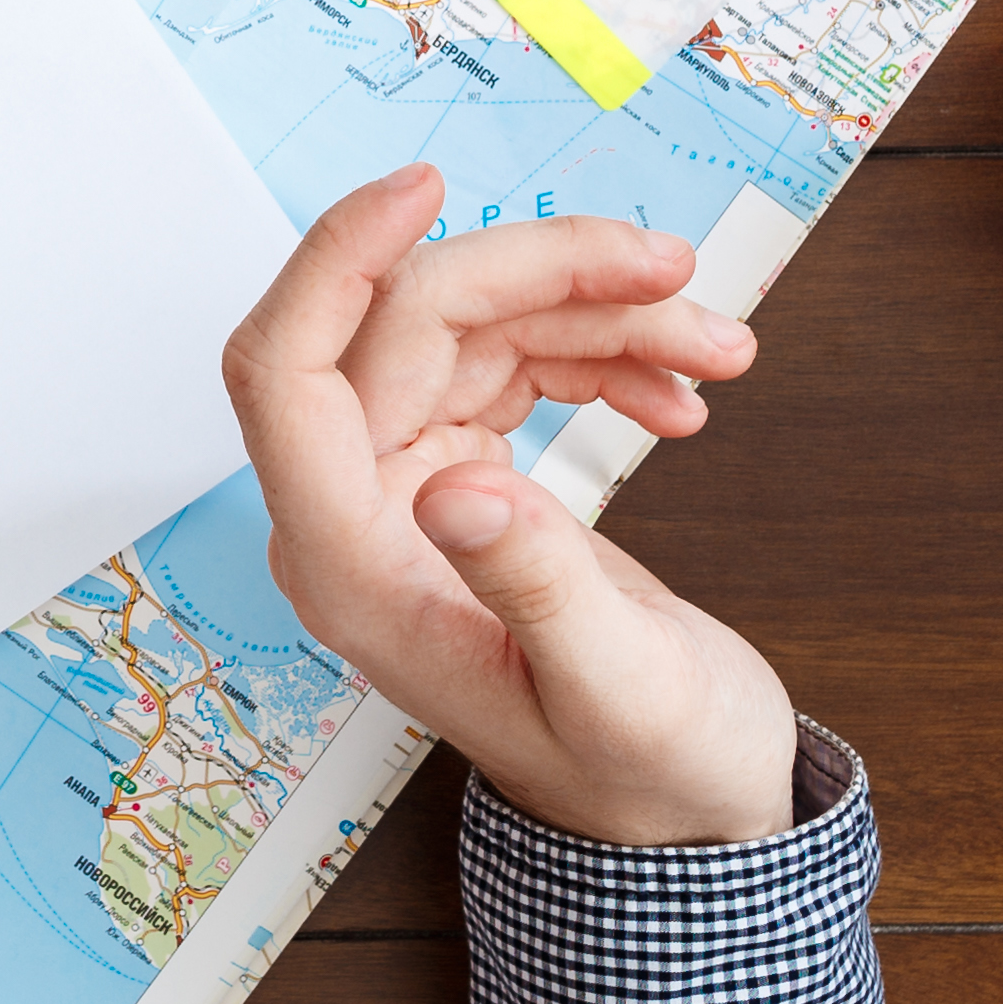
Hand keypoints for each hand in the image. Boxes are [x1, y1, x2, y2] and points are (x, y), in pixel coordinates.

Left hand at [230, 169, 789, 846]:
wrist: (692, 819)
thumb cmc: (651, 778)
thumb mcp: (616, 690)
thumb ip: (536, 586)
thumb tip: (456, 485)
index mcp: (351, 570)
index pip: (286, 371)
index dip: (338, 259)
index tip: (428, 184)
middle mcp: (358, 519)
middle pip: (408, 324)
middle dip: (545, 276)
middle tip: (676, 269)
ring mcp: (407, 494)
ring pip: (472, 331)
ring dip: (596, 312)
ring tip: (716, 341)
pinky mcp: (464, 480)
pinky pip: (513, 366)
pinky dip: (603, 355)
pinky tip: (683, 390)